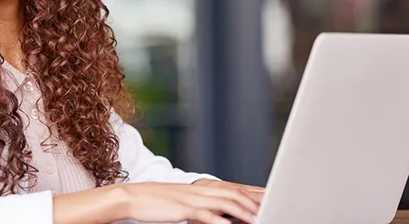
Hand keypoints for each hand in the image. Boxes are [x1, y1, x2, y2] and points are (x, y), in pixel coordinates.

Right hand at [117, 181, 259, 223]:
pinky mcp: (183, 209)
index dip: (255, 193)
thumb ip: (204, 207)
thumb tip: (221, 215)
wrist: (134, 197)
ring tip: (259, 219)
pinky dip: (219, 220)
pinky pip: (205, 214)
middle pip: (235, 193)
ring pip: (225, 203)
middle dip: (256, 201)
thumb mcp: (185, 204)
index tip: (272, 198)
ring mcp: (193, 199)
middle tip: (274, 208)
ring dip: (244, 211)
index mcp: (203, 189)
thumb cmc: (159, 203)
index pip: (235, 188)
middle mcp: (202, 191)